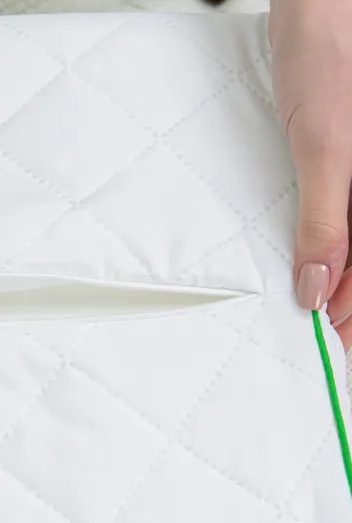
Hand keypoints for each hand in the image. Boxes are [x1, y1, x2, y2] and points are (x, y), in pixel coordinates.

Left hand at [270, 0, 351, 350]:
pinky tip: (323, 258)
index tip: (337, 345)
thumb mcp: (327, 144)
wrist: (321, 5)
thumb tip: (319, 288)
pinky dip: (335, 239)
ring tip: (321, 311)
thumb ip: (327, 217)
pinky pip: (347, 209)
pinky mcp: (350, 160)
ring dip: (344, 274)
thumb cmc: (332, 57)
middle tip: (328, 339)